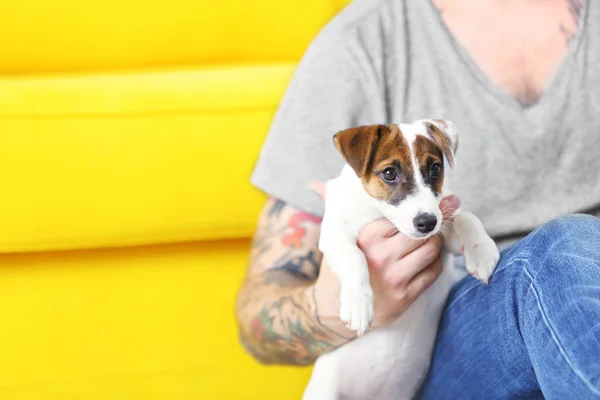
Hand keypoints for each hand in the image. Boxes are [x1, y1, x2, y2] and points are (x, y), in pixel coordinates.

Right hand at [307, 181, 459, 338]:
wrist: (336, 309)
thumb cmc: (341, 264)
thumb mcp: (336, 234)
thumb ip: (332, 205)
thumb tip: (315, 182)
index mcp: (367, 236)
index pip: (405, 217)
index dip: (420, 210)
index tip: (440, 199)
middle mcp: (381, 256)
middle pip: (422, 233)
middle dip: (432, 227)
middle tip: (439, 220)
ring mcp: (394, 277)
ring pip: (432, 251)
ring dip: (435, 245)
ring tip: (428, 242)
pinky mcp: (405, 296)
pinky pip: (433, 272)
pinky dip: (435, 264)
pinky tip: (425, 261)